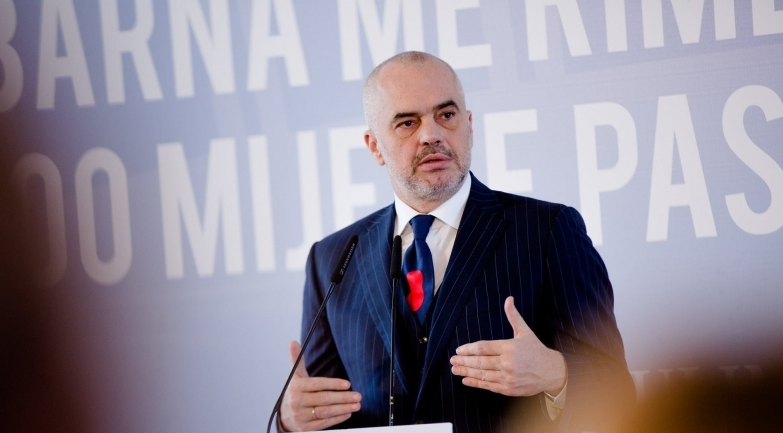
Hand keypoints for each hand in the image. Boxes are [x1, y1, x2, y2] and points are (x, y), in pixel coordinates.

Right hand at [279, 341, 361, 430]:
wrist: (284, 415)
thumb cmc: (295, 393)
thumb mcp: (295, 377)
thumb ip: (297, 360)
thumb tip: (293, 342)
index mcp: (296, 387)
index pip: (318, 384)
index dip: (333, 384)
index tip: (348, 384)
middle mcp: (297, 402)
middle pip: (324, 399)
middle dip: (343, 398)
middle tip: (358, 396)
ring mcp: (301, 416)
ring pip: (325, 412)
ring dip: (343, 408)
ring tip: (356, 405)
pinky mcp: (305, 428)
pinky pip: (323, 423)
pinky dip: (337, 419)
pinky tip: (347, 413)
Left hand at [450, 296, 565, 396]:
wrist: (551, 371)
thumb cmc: (536, 350)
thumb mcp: (525, 331)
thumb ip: (513, 316)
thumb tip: (508, 299)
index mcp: (509, 347)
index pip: (483, 347)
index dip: (469, 349)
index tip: (459, 350)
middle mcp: (507, 363)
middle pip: (480, 362)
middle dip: (464, 361)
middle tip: (452, 360)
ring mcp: (508, 377)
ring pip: (482, 374)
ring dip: (466, 372)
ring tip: (455, 369)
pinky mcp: (509, 389)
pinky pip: (489, 386)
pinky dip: (476, 383)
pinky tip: (466, 380)